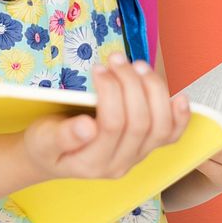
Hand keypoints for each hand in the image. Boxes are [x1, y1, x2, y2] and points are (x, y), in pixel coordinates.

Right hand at [21, 52, 191, 181]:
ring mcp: (137, 157)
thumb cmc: (46, 144)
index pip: (112, 124)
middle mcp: (120, 164)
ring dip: (153, 90)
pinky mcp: (146, 147)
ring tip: (136, 65)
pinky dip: (180, 117)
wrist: (52, 157)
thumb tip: (87, 127)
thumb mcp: (42, 140)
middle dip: (131, 84)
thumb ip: (62, 136)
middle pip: (140, 123)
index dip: (110, 91)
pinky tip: (180, 97)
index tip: (98, 68)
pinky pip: (171, 135)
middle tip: (116, 58)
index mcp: (92, 162)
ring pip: (160, 127)